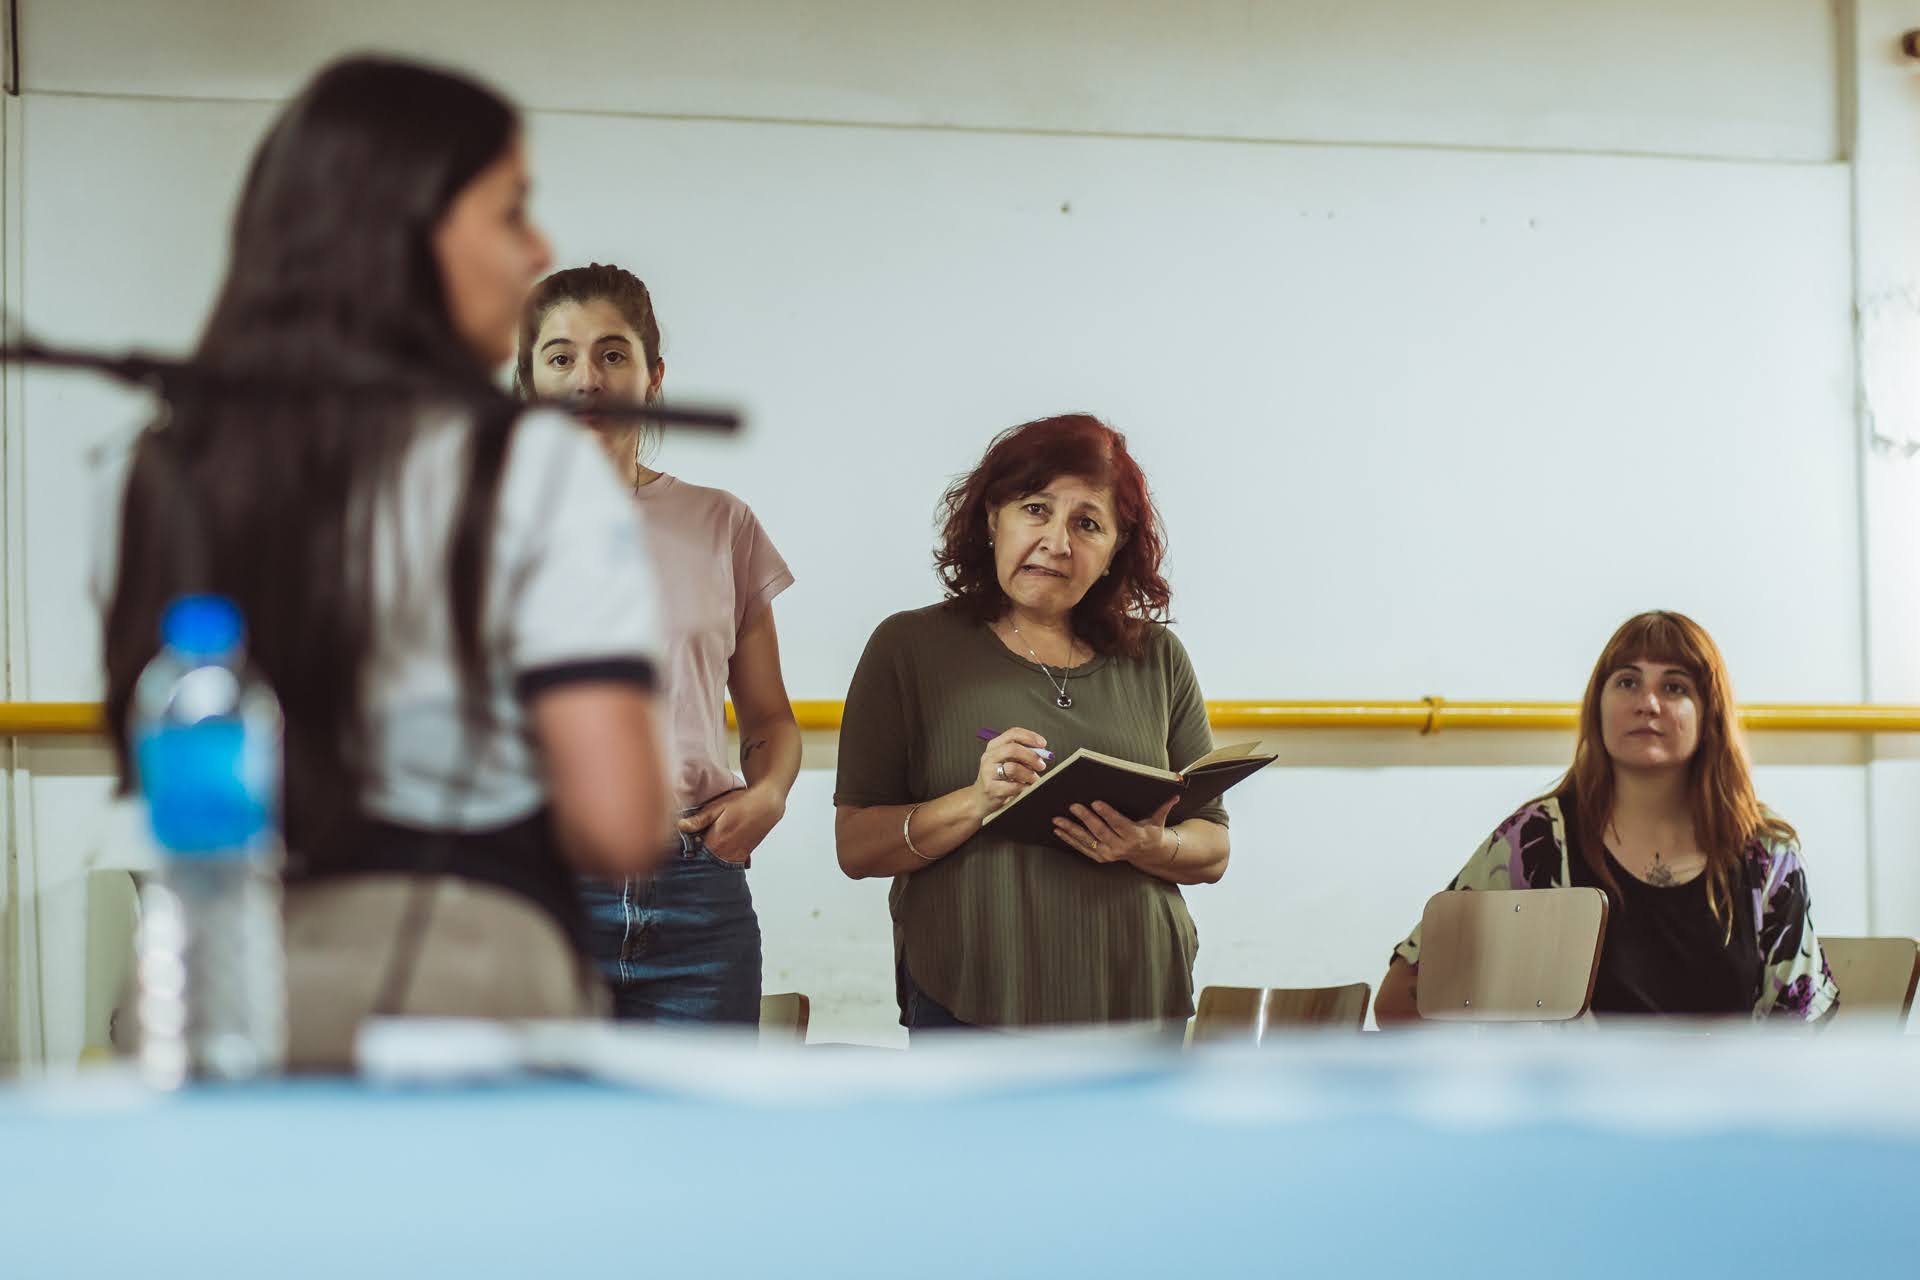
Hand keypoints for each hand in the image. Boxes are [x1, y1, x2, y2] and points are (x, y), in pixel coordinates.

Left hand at [678, 784, 785, 863]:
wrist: (767, 804)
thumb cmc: (742, 804)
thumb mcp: (717, 808)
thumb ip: (699, 820)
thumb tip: (680, 826)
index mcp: (716, 844)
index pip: (695, 860)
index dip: (686, 858)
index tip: (680, 854)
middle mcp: (727, 854)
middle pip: (706, 868)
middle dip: (697, 865)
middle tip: (690, 858)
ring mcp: (737, 857)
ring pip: (719, 869)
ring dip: (710, 866)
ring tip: (703, 858)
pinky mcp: (744, 855)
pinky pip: (731, 867)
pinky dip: (723, 866)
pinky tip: (719, 858)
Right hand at [973, 728, 1049, 821]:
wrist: (981, 799)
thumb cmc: (999, 779)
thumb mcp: (1007, 762)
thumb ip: (1022, 755)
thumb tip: (1041, 753)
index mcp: (994, 746)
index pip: (1013, 733)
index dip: (1030, 737)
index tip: (1042, 744)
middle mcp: (989, 757)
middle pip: (1013, 749)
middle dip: (1031, 756)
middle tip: (1041, 765)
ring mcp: (988, 773)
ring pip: (1013, 768)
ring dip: (1029, 774)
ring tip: (1033, 779)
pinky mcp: (991, 788)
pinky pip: (1014, 786)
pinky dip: (1025, 787)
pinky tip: (1027, 788)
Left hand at [1053, 797, 1177, 864]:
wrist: (1150, 854)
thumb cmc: (1152, 830)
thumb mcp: (1159, 820)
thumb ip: (1164, 806)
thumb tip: (1176, 791)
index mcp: (1134, 836)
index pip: (1118, 824)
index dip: (1107, 814)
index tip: (1095, 802)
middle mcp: (1121, 847)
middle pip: (1100, 832)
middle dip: (1085, 819)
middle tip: (1073, 805)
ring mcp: (1109, 854)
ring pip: (1087, 841)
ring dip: (1071, 830)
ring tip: (1057, 819)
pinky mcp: (1100, 857)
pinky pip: (1082, 848)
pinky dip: (1069, 839)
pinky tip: (1058, 830)